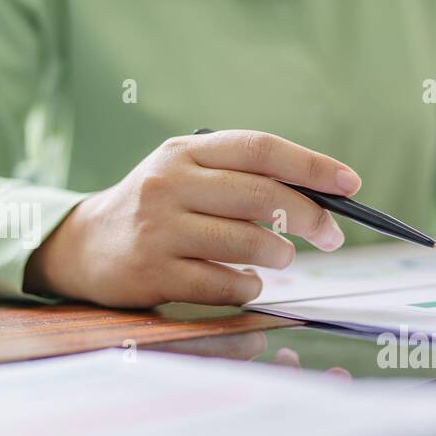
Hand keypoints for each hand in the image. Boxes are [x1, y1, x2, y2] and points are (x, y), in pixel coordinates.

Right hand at [24, 130, 361, 306]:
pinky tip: (248, 282)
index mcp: (185, 152)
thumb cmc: (157, 210)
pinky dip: (248, 286)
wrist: (85, 246)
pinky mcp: (153, 272)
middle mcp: (169, 183)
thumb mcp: (187, 175)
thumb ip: (241, 177)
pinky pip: (223, 283)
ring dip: (279, 255)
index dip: (312, 166)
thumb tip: (321, 194)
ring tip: (281, 258)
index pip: (260, 149)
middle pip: (263, 195)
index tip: (350, 184)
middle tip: (332, 236)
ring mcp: (159, 228)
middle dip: (311, 217)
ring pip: (247, 242)